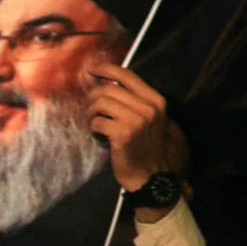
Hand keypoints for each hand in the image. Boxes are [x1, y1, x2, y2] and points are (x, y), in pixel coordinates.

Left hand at [86, 63, 170, 193]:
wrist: (153, 176)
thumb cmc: (149, 146)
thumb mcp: (151, 118)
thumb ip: (137, 101)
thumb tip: (111, 84)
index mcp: (156, 100)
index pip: (127, 76)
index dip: (107, 69)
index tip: (93, 70)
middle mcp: (148, 107)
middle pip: (108, 89)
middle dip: (93, 98)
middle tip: (91, 109)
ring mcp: (136, 120)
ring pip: (99, 103)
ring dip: (91, 112)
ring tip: (93, 122)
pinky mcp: (122, 134)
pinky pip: (97, 122)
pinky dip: (93, 127)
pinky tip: (98, 134)